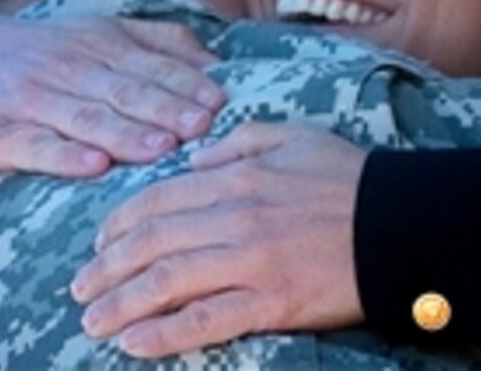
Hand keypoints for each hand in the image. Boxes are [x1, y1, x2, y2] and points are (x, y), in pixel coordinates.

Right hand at [0, 13, 226, 175]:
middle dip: (165, 109)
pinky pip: (35, 146)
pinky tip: (92, 167)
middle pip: (125, 91)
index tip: (219, 104)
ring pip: (86, 118)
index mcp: (102, 47)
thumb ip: (159, 44)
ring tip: (161, 148)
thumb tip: (217, 64)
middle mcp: (72, 71)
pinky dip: (64, 156)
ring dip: (126, 134)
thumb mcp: (102, 32)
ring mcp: (34, 102)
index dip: (185, 85)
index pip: (151, 67)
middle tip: (201, 127)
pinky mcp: (0, 133)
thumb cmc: (48, 51)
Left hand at [71, 122, 367, 357]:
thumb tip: (192, 161)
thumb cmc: (348, 177)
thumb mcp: (292, 137)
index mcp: (236, 177)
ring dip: (121, 304)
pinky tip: (133, 344)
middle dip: (107, 268)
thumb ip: (236, 144)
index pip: (158, 199)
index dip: (119, 223)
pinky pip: (206, 320)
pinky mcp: (271, 301)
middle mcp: (234, 217)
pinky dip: (163, 333)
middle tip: (80, 288)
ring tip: (92, 322)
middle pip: (152, 243)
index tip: (98, 241)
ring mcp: (250, 261)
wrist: (399, 223)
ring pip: (167, 282)